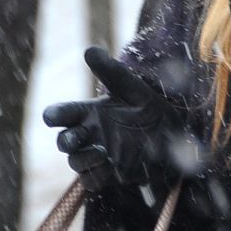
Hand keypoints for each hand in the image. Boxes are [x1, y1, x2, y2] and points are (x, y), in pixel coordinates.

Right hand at [42, 47, 203, 192]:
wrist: (176, 135)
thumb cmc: (151, 107)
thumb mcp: (133, 89)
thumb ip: (111, 72)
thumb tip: (89, 50)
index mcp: (90, 112)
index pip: (61, 114)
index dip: (54, 115)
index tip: (54, 116)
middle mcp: (90, 134)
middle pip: (63, 141)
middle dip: (66, 140)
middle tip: (78, 136)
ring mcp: (97, 155)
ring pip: (75, 162)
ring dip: (83, 158)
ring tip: (103, 151)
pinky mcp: (109, 174)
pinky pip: (91, 180)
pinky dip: (95, 174)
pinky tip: (110, 165)